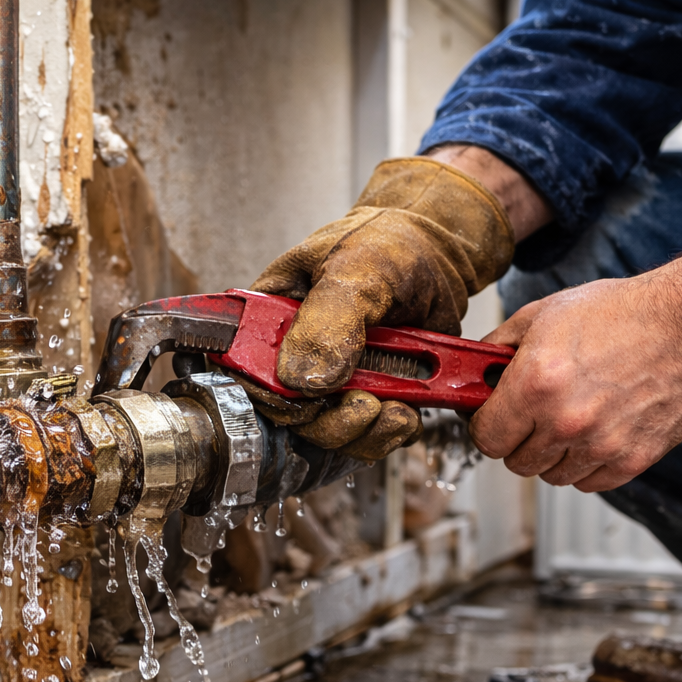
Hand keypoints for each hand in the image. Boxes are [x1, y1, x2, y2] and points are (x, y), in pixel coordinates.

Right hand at [247, 154, 519, 460]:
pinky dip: (391, 433)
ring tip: (397, 410)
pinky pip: (370, 436)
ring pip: (331, 435)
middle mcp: (294, 357)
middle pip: (291, 418)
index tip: (311, 401)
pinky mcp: (369, 396)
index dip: (273, 400)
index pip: (245, 374)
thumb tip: (305, 379)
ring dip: (366, 434)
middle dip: (332, 424)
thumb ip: (328, 321)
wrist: (436, 255)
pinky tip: (409, 410)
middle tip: (366, 405)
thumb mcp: (355, 268)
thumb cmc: (386, 244)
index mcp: (270, 321)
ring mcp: (332, 381)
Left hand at [469, 237, 681, 490]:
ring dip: (554, 454)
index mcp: (534, 384)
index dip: (486, 426)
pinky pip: (589, 482)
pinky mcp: (632, 460)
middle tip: (534, 416)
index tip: (493, 419)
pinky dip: (587, 465)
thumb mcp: (545, 313)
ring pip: (552, 476)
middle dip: (519, 439)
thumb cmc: (623, 312)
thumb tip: (476, 369)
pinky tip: (596, 433)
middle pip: (516, 462)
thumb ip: (500, 345)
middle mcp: (564, 420)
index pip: (485, 438)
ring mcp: (600, 445)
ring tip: (571, 419)